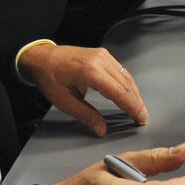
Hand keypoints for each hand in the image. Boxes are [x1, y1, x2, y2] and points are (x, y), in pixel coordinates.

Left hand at [19, 43, 147, 136]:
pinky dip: (128, 83)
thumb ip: (86, 115)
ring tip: (139, 108)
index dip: (132, 107)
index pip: (119, 92)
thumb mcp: (64, 101)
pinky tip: (129, 94)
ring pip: (126, 76)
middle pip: (126, 84)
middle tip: (143, 117)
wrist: (41, 57)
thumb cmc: (49, 77)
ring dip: (134, 93)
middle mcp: (100, 60)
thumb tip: (101, 129)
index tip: (140, 119)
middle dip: (137, 102)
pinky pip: (121, 70)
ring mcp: (103, 55)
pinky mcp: (103, 54)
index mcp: (90, 72)